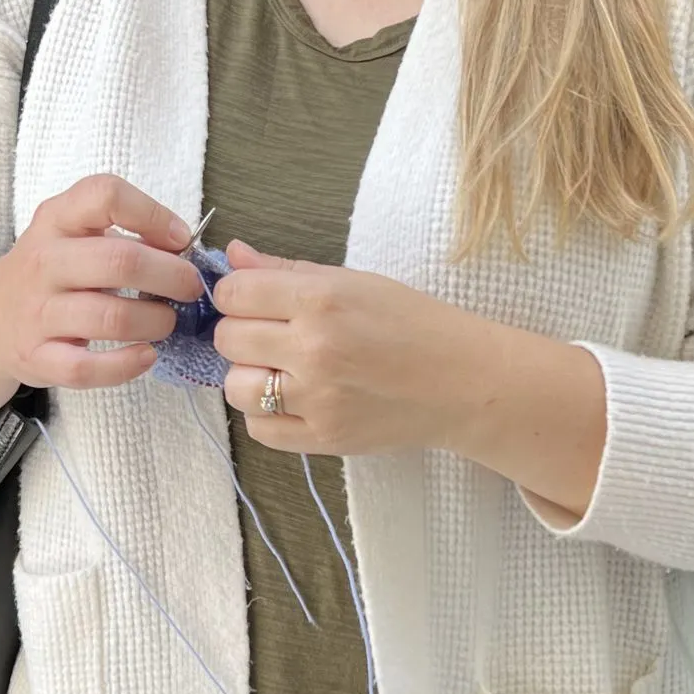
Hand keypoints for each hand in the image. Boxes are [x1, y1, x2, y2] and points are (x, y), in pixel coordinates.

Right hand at [0, 173, 203, 392]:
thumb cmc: (52, 270)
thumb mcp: (75, 233)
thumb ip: (126, 232)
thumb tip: (183, 250)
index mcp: (56, 220)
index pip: (104, 195)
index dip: (152, 214)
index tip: (179, 238)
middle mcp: (43, 262)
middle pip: (119, 262)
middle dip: (171, 276)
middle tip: (189, 288)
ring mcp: (37, 313)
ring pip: (111, 318)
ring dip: (155, 321)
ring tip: (165, 321)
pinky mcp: (37, 358)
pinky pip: (87, 369)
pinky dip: (126, 365)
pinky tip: (145, 355)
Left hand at [211, 238, 475, 455]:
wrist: (464, 382)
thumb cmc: (414, 323)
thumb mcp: (355, 282)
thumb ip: (288, 270)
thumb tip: (234, 255)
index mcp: (322, 299)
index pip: (235, 293)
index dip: (237, 295)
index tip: (253, 301)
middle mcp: (313, 348)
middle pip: (229, 339)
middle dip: (243, 333)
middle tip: (273, 335)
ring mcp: (316, 398)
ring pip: (235, 387)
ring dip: (249, 376)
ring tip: (281, 370)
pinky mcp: (323, 437)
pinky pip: (259, 429)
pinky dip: (265, 414)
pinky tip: (292, 400)